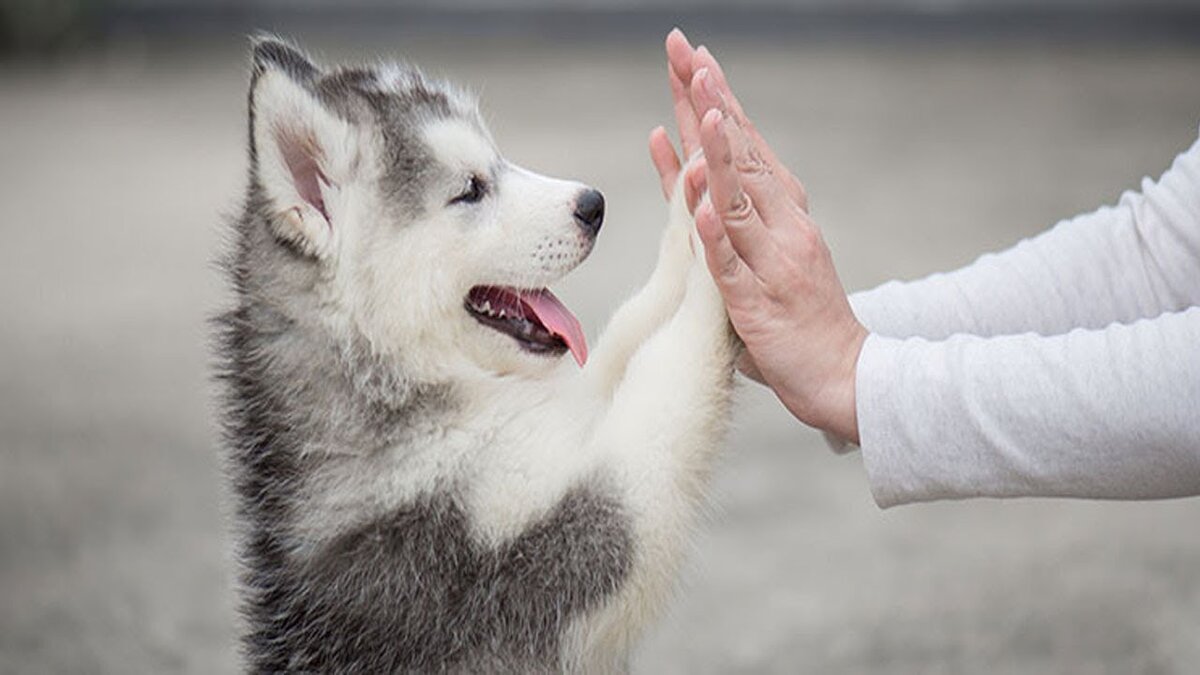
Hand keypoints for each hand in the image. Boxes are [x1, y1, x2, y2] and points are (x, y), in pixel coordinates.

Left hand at [649, 31, 867, 442]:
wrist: (845, 373)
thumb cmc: (800, 314)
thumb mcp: (768, 253)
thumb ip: (732, 216)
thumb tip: (696, 176)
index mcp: (782, 210)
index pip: (744, 143)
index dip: (717, 99)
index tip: (694, 57)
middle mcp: (781, 225)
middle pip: (740, 154)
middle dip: (711, 101)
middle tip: (687, 52)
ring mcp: (771, 262)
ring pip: (741, 200)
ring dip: (721, 154)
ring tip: (704, 109)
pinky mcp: (757, 304)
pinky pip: (732, 265)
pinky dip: (718, 234)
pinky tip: (704, 204)